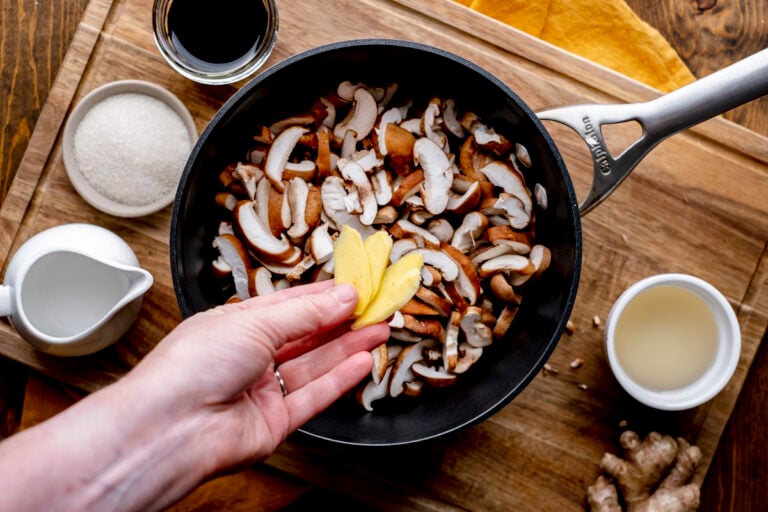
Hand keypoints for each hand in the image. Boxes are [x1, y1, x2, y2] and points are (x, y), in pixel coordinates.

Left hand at [125, 281, 388, 473]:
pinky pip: (314, 396)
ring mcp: (262, 391)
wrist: (170, 427)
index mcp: (235, 326)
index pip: (287, 306)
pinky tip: (363, 361)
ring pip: (314, 364)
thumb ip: (306, 313)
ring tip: (379, 329)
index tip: (354, 287)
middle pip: (305, 335)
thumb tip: (343, 296)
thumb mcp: (254, 322)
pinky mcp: (274, 421)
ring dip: (348, 346)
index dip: (322, 297)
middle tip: (375, 307)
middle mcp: (249, 357)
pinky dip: (340, 379)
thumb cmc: (191, 366)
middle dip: (341, 321)